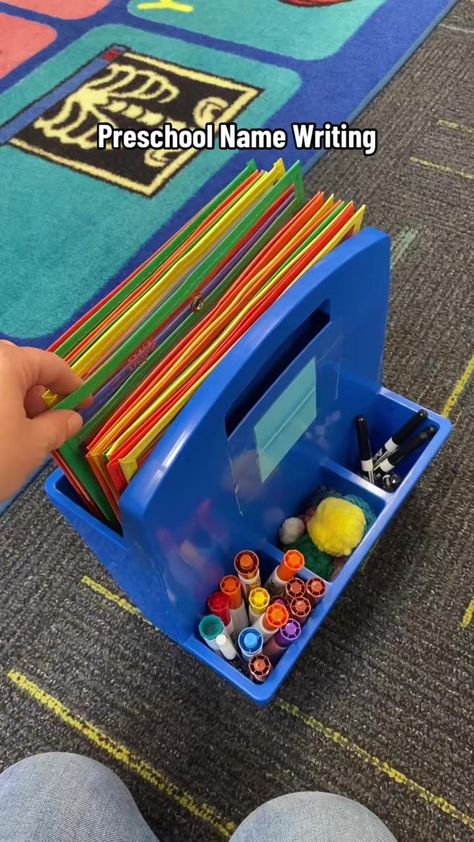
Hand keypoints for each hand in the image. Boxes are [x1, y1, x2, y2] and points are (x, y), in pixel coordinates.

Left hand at [0, 341, 82, 500]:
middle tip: (45, 423)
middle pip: (18, 367)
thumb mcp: (33, 445)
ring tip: (17, 434)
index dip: (72, 384)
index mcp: (5, 363)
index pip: (50, 364)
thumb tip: (72, 417)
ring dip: (11, 401)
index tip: (85, 403)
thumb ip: (59, 425)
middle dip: (36, 393)